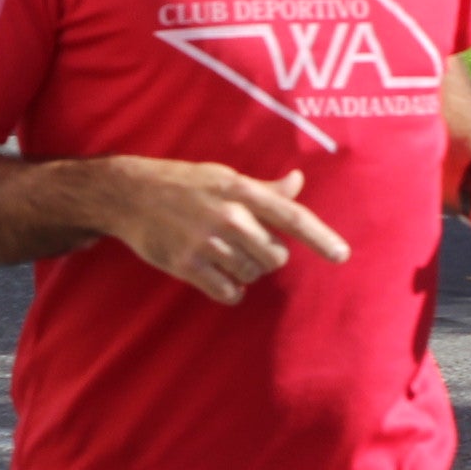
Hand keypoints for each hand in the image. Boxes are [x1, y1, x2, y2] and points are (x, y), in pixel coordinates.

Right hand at [87, 157, 349, 304]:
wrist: (129, 194)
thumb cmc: (183, 183)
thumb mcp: (224, 177)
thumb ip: (264, 188)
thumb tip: (297, 183)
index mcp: (241, 190)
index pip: (291, 216)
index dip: (320, 238)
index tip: (342, 255)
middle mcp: (228, 216)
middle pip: (275, 256)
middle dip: (268, 257)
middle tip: (246, 246)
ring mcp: (206, 242)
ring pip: (252, 274)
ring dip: (246, 272)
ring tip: (225, 255)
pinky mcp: (187, 265)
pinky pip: (229, 292)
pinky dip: (231, 290)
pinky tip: (218, 276)